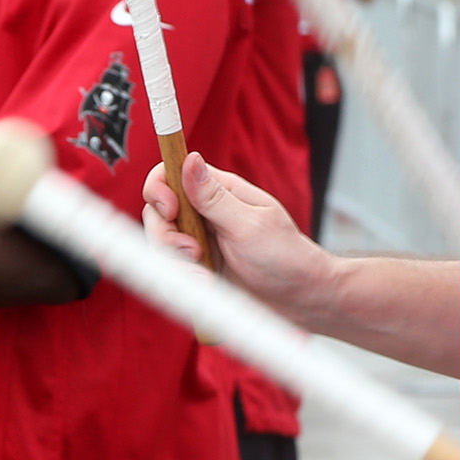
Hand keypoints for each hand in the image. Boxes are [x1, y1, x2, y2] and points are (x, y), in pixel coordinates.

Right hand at [141, 152, 328, 315]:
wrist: (301, 299)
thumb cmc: (286, 257)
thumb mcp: (249, 224)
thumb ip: (213, 197)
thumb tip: (190, 160)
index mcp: (219, 191)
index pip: (171, 175)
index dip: (159, 189)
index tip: (169, 210)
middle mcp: (204, 214)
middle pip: (157, 215)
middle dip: (166, 236)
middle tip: (193, 252)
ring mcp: (200, 242)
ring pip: (162, 246)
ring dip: (176, 264)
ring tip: (205, 277)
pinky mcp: (199, 268)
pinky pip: (174, 272)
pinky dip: (184, 282)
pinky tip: (207, 287)